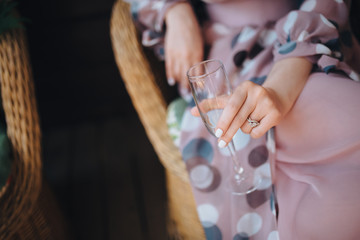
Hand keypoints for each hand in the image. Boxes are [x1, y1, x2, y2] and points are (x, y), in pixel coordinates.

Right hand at [165, 2, 202, 89]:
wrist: (181, 20)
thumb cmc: (193, 32)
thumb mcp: (200, 45)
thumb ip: (199, 58)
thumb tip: (199, 72)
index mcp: (197, 55)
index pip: (198, 74)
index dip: (198, 84)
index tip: (199, 91)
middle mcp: (186, 57)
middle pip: (186, 77)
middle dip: (187, 87)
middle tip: (188, 95)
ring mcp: (176, 56)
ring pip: (177, 74)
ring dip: (179, 83)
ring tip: (181, 90)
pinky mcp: (169, 53)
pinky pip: (169, 68)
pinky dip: (170, 76)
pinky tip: (172, 81)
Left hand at [191, 57, 311, 144]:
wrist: (276, 97)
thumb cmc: (247, 99)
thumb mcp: (231, 98)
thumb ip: (212, 104)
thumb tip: (191, 112)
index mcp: (244, 87)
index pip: (231, 106)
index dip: (224, 121)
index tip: (217, 133)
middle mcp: (256, 93)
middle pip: (239, 119)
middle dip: (228, 133)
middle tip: (221, 143)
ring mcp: (267, 103)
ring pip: (247, 126)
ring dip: (243, 129)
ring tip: (249, 120)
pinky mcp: (275, 114)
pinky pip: (258, 131)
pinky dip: (253, 132)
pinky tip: (257, 123)